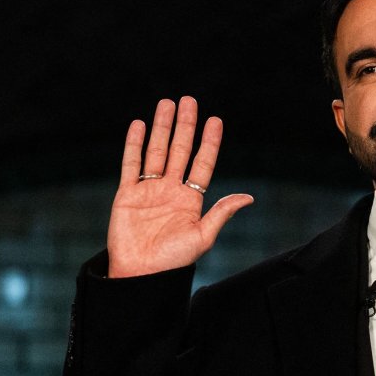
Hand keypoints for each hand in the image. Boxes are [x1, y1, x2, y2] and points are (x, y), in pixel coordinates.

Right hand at [106, 96, 254, 277]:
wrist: (140, 275)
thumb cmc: (172, 263)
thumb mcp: (202, 237)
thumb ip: (221, 213)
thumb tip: (248, 198)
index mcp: (191, 200)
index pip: (202, 164)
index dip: (209, 142)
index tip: (215, 120)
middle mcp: (171, 191)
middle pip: (179, 151)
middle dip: (184, 126)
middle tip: (189, 100)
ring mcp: (148, 191)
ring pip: (156, 151)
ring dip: (162, 128)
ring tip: (167, 104)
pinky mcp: (126, 195)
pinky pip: (131, 164)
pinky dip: (134, 144)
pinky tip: (139, 125)